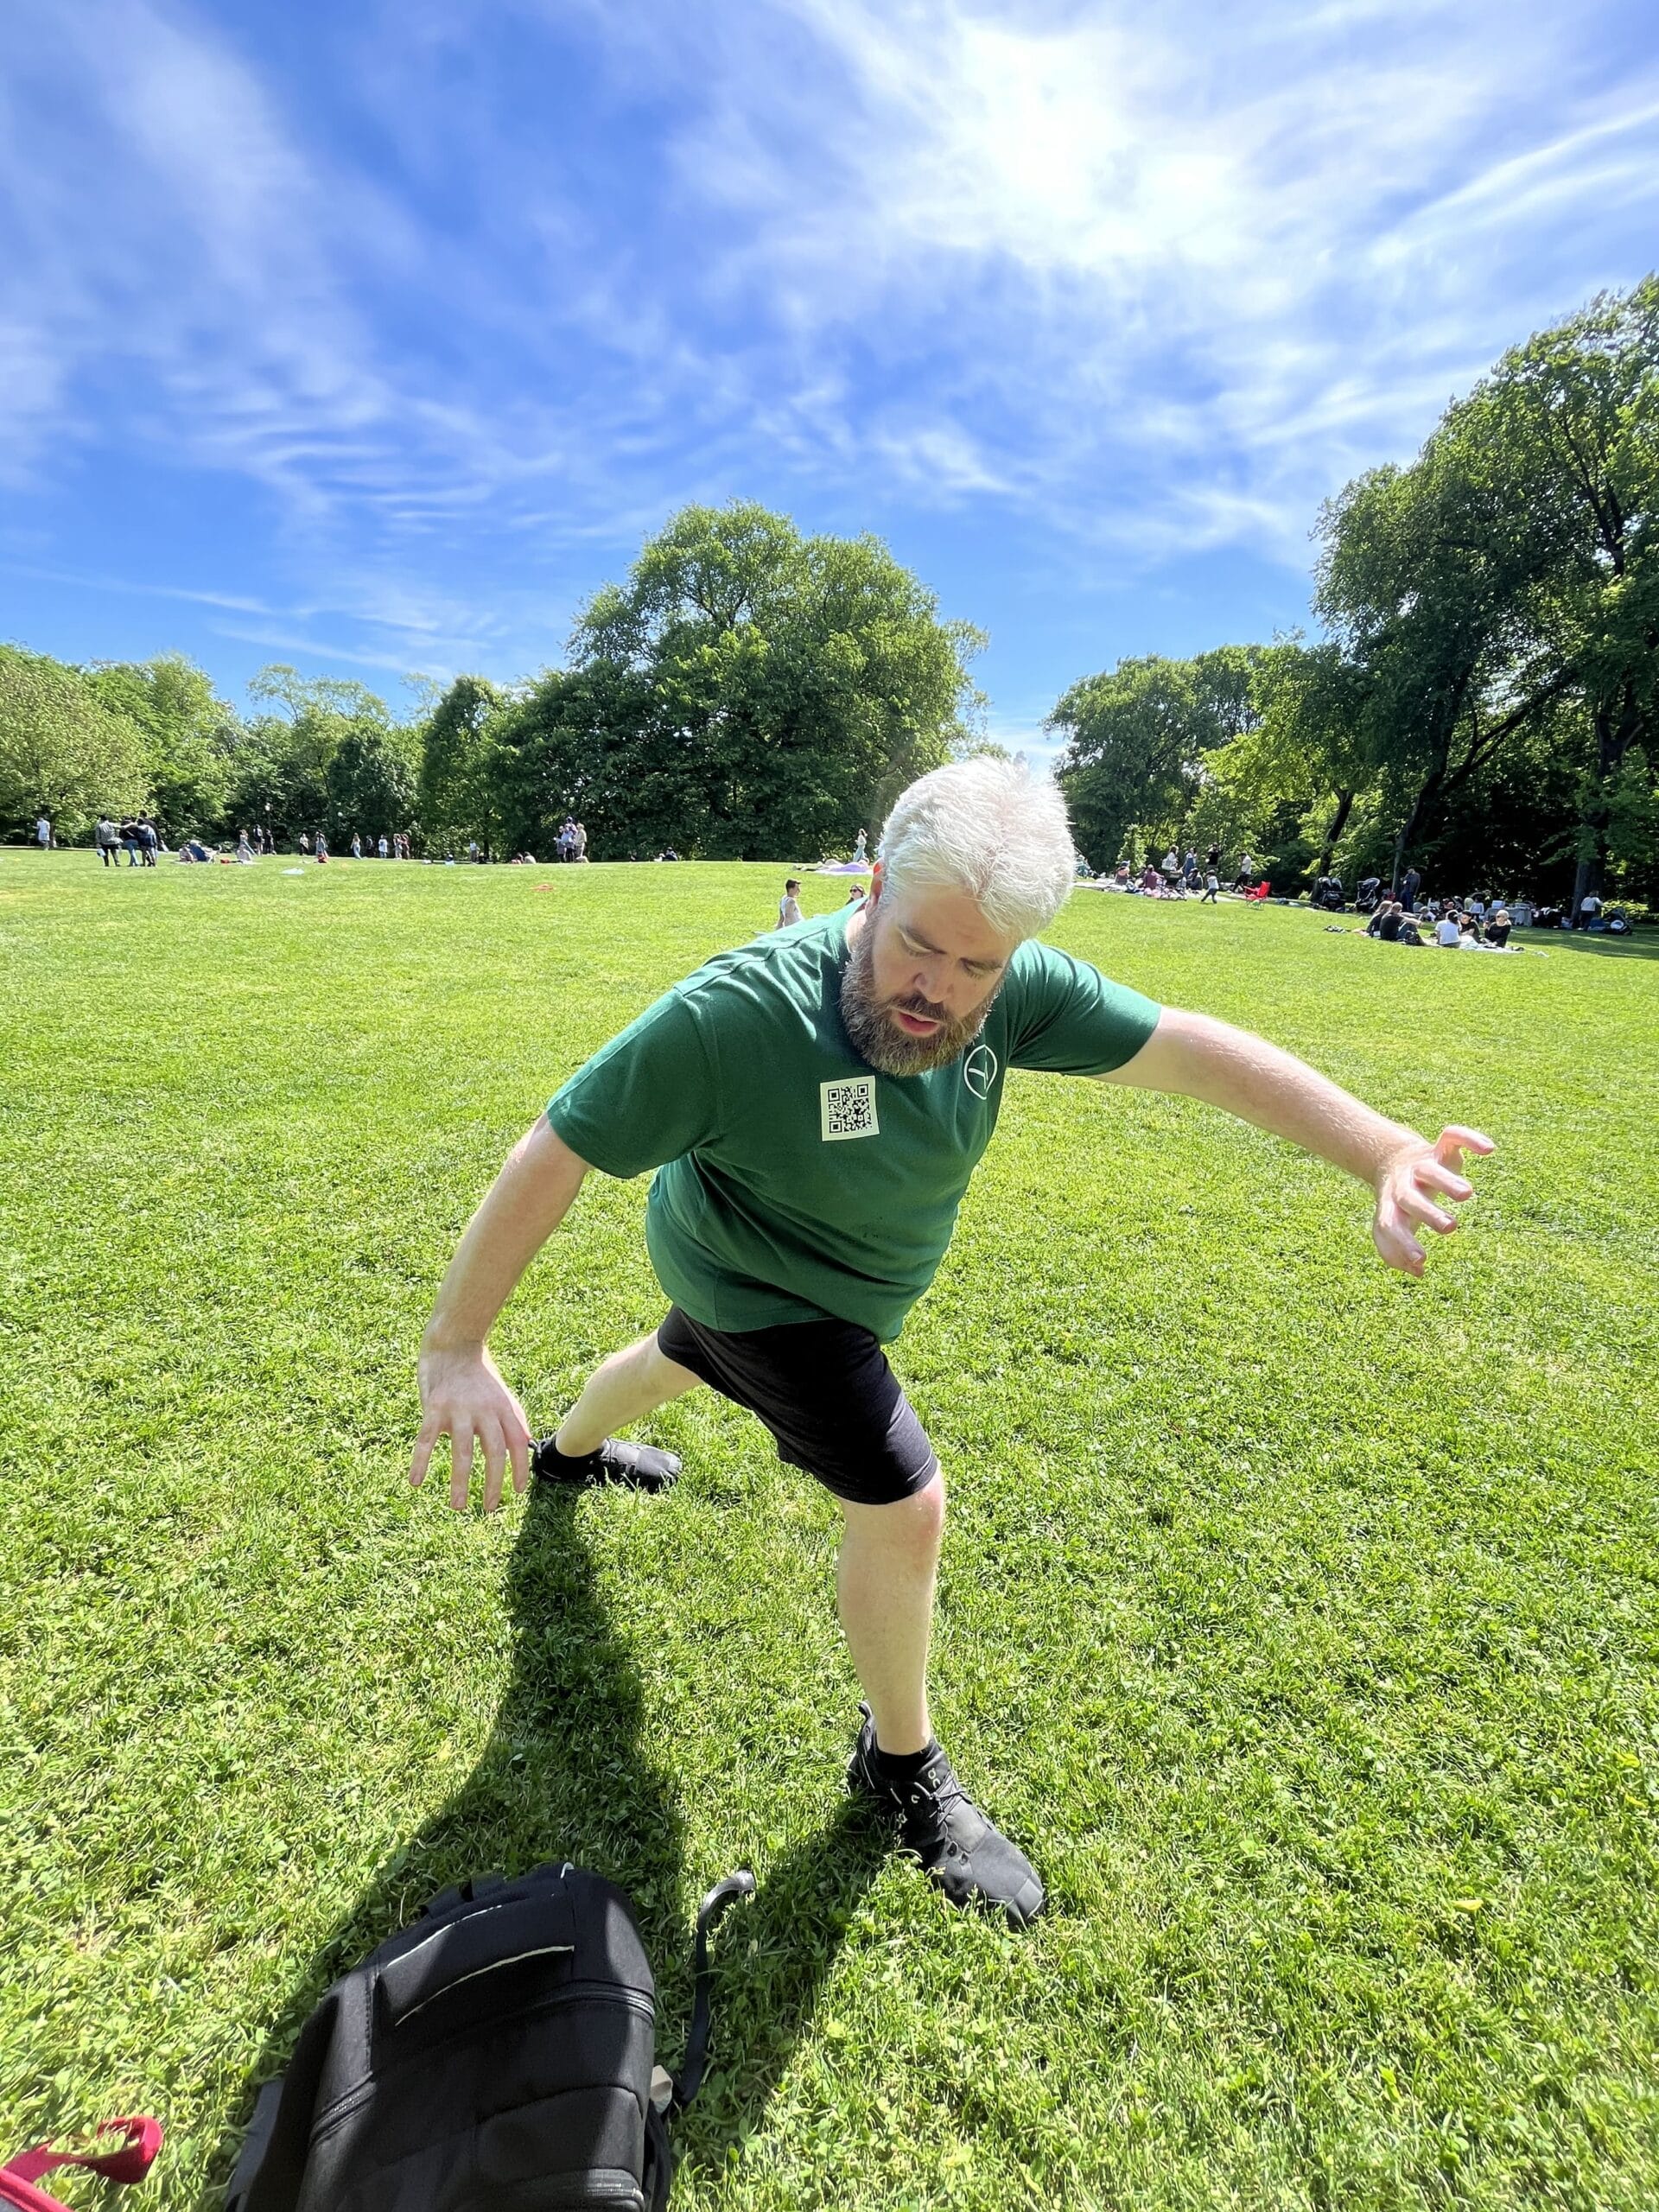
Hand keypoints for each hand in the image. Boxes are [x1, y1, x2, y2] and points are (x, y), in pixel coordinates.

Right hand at [410, 1343, 532, 1511]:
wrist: (454, 1342)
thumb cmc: (480, 1373)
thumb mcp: (503, 1393)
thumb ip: (514, 1418)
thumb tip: (527, 1443)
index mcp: (503, 1409)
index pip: (517, 1444)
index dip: (519, 1469)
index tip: (517, 1492)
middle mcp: (484, 1411)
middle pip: (493, 1453)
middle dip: (493, 1484)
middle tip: (489, 1509)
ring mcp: (458, 1410)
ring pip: (461, 1453)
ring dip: (461, 1483)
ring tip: (459, 1507)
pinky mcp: (434, 1408)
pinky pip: (426, 1441)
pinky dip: (420, 1462)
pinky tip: (415, 1482)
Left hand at [1371, 1125, 1494, 1276]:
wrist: (1390, 1159)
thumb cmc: (1398, 1202)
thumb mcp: (1393, 1224)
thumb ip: (1397, 1251)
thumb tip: (1417, 1272)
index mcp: (1390, 1206)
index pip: (1390, 1225)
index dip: (1403, 1243)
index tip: (1422, 1261)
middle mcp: (1404, 1184)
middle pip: (1410, 1198)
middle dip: (1429, 1212)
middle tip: (1449, 1227)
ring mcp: (1422, 1164)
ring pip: (1431, 1170)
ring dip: (1448, 1181)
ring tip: (1467, 1194)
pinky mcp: (1438, 1148)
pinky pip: (1452, 1136)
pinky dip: (1469, 1138)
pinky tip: (1489, 1149)